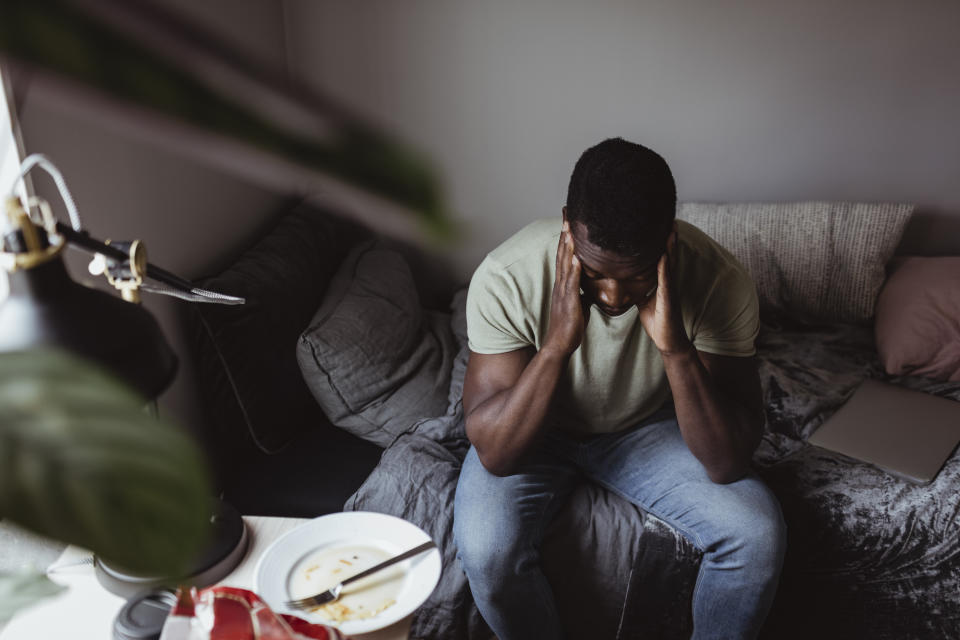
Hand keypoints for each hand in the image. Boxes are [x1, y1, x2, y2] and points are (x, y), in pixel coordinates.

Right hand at [543, 221, 588, 356]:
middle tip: (567, 213)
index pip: (565, 255)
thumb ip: (583, 290)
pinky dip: (574, 270)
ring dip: (567, 246)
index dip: (566, 237)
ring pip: (566, 265)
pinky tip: (577, 258)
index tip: (569, 219)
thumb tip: (591, 284)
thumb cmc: (570, 325)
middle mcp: (562, 284)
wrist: (560, 344)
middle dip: (564, 233)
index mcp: (565, 283)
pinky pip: (572, 284)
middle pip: (562, 253)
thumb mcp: (579, 303)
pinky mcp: (569, 302)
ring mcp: (563, 292)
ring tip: (570, 228)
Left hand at [637, 224, 692, 355]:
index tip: (653, 223)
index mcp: (659, 281)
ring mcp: (669, 288)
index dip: (656, 240)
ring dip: (670, 245)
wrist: (669, 342)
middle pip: (667, 254)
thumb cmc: (658, 321)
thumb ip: (637, 289)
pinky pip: (665, 280)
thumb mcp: (643, 301)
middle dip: (667, 236)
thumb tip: (625, 281)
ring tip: (671, 228)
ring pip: (669, 262)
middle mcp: (666, 281)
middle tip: (668, 216)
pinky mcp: (668, 298)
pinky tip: (663, 255)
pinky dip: (665, 266)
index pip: (658, 256)